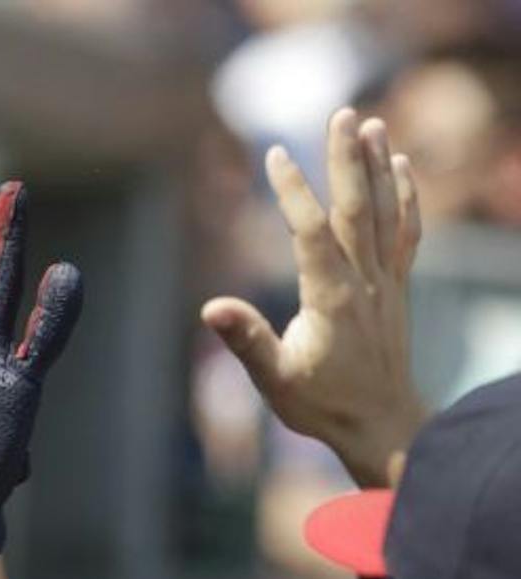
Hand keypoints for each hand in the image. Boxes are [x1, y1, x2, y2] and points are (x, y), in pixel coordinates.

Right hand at [202, 108, 423, 488]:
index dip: (293, 192)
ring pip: (385, 212)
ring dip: (378, 165)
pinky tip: (400, 166)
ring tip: (372, 124)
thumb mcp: (275, 380)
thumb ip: (247, 340)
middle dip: (346, 159)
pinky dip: (406, 195)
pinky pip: (406, 231)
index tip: (277, 154)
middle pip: (357, 208)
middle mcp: (364, 282)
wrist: (382, 423)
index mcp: (331, 300)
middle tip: (341, 114)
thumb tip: (212, 308)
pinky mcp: (397, 286)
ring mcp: (386, 282)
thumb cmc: (322, 405)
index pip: (311, 234)